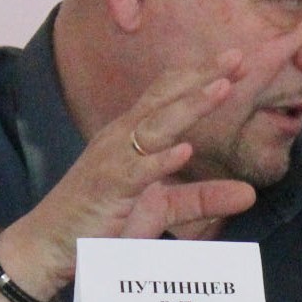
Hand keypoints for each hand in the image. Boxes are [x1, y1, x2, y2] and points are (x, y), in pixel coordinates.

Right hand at [0, 52, 260, 297]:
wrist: (51, 245)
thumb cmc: (103, 221)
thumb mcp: (162, 209)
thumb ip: (203, 198)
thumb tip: (250, 194)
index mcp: (133, 135)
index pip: (170, 96)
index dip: (201, 76)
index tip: (238, 61)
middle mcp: (121, 138)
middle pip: (166, 99)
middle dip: (202, 77)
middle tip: (238, 56)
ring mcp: (112, 160)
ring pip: (156, 126)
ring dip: (190, 106)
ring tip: (222, 88)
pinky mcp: (106, 188)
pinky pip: (136, 171)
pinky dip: (160, 160)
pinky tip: (185, 151)